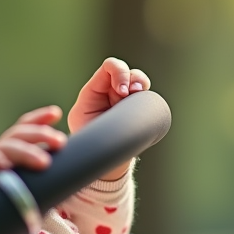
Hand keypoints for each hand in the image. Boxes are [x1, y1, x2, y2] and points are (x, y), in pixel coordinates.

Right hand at [0, 106, 65, 194]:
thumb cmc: (2, 202)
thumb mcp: (27, 190)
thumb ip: (43, 184)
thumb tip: (70, 185)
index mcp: (13, 151)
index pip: (25, 128)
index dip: (40, 119)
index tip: (56, 113)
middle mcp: (0, 151)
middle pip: (20, 133)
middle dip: (41, 134)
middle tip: (60, 142)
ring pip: (7, 146)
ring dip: (27, 151)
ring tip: (44, 162)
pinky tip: (6, 165)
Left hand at [68, 58, 149, 180]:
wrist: (106, 165)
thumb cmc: (91, 149)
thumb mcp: (86, 133)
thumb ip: (92, 121)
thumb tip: (103, 117)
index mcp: (94, 92)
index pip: (109, 68)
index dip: (119, 73)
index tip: (121, 91)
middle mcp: (110, 91)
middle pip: (125, 70)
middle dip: (132, 78)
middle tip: (131, 92)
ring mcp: (124, 98)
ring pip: (138, 79)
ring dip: (141, 83)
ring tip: (139, 94)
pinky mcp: (136, 107)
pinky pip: (146, 94)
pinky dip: (147, 94)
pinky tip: (145, 100)